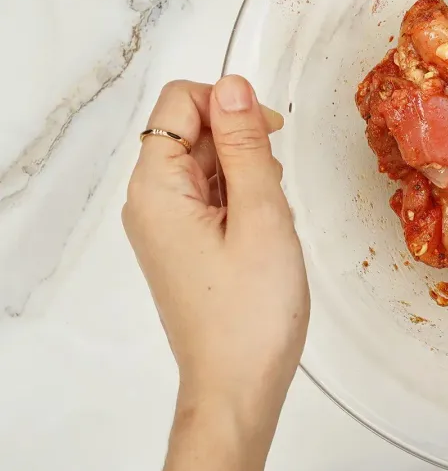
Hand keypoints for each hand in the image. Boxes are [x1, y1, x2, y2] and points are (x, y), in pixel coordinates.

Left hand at [122, 76, 308, 470]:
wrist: (238, 387)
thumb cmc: (252, 309)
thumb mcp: (261, 215)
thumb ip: (246, 145)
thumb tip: (233, 84)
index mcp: (155, 188)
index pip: (179, 102)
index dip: (228, 104)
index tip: (270, 137)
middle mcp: (149, 201)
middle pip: (190, 131)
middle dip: (240, 143)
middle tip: (274, 191)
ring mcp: (165, 225)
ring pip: (206, 163)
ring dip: (246, 173)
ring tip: (270, 221)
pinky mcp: (183, 245)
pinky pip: (211, 196)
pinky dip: (243, 199)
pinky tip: (264, 233)